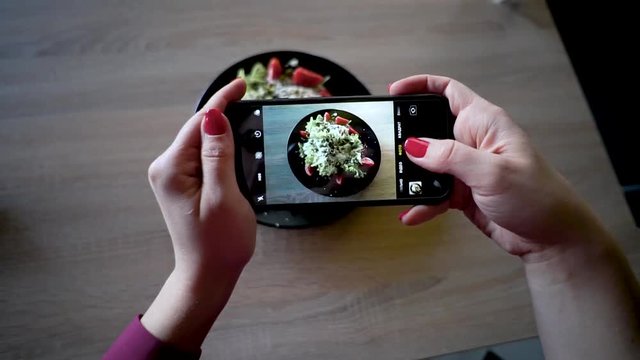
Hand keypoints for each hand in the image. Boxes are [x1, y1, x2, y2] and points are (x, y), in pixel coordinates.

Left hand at [141, 79, 255, 350]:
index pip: (198, 124)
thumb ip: (219, 155)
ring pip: (202, 143)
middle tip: (251, 103)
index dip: (221, 101)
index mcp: (172, 169)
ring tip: (247, 125)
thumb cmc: (219, 242)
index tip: (241, 84)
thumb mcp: (224, 196)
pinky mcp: (182, 184)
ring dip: (224, 136)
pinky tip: (235, 149)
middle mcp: (166, 168)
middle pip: (199, 130)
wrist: (208, 274)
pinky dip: (220, 151)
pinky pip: (202, 157)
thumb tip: (214, 116)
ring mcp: (172, 176)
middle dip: (224, 118)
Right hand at [391, 75, 601, 262]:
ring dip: (413, 175)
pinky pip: (434, 191)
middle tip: (389, 146)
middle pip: (430, 127)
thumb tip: (415, 145)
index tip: (394, 92)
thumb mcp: (491, 172)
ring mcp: (467, 167)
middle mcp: (473, 140)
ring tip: (400, 185)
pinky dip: (423, 202)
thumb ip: (450, 156)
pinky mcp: (463, 191)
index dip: (420, 85)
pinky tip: (413, 212)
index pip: (448, 91)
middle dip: (408, 136)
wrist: (552, 237)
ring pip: (428, 163)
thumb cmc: (538, 197)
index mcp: (484, 122)